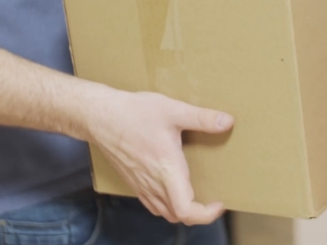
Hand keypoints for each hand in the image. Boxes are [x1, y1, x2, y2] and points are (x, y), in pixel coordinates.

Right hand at [87, 91, 233, 224]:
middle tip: (213, 200)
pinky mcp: (132, 182)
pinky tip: (173, 188)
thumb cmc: (134, 112)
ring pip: (164, 212)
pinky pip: (152, 204)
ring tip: (197, 196)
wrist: (99, 116)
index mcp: (167, 170)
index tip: (219, 203)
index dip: (206, 214)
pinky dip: (167, 204)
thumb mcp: (172, 110)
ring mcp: (141, 185)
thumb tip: (227, 122)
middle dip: (199, 214)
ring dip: (182, 210)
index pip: (186, 210)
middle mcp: (153, 183)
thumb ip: (201, 118)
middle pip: (178, 215)